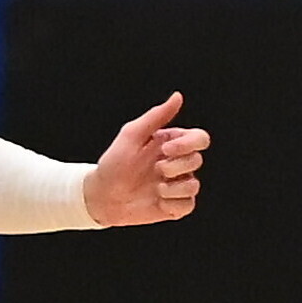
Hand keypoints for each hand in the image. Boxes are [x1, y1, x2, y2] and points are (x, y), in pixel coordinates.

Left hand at [83, 92, 209, 225]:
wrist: (101, 196)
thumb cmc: (114, 163)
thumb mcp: (131, 136)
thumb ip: (156, 116)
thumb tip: (178, 96)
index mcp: (172, 143)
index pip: (200, 139)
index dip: (189, 144)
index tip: (166, 149)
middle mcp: (178, 163)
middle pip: (197, 160)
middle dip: (176, 166)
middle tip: (156, 169)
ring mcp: (177, 185)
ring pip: (194, 185)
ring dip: (173, 188)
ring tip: (155, 188)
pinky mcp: (174, 206)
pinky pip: (188, 205)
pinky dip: (173, 204)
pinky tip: (157, 201)